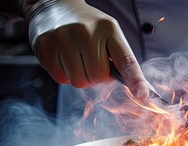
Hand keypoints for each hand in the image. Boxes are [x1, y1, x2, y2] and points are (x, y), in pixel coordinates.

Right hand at [22, 0, 149, 98]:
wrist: (53, 5)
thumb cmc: (87, 25)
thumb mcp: (108, 33)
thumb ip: (119, 58)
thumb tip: (130, 86)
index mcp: (108, 29)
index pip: (125, 59)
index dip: (135, 79)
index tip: (142, 95)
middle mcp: (86, 32)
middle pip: (99, 77)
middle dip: (96, 76)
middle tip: (90, 60)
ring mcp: (63, 38)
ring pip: (79, 82)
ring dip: (80, 76)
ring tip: (76, 57)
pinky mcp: (44, 46)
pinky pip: (60, 79)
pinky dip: (63, 74)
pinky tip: (62, 57)